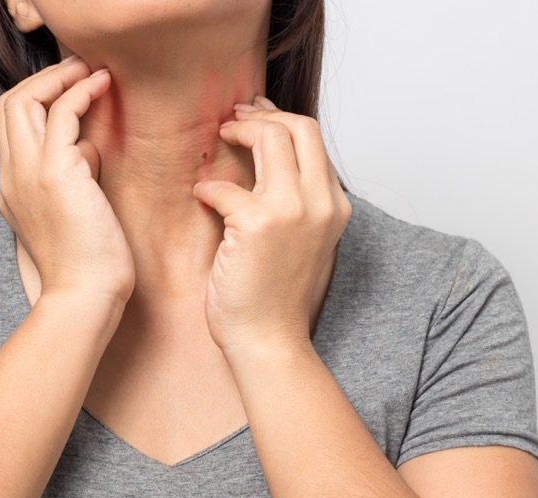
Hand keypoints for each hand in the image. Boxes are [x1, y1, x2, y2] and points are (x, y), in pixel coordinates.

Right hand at [0, 57, 134, 306]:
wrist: (85, 295)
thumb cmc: (89, 265)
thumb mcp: (76, 210)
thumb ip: (74, 176)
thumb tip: (88, 150)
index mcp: (14, 189)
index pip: (12, 128)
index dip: (38, 101)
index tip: (70, 91)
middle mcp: (13, 177)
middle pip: (9, 105)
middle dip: (43, 79)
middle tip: (78, 70)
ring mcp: (29, 173)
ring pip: (25, 99)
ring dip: (59, 77)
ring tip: (91, 71)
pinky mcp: (56, 172)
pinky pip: (62, 112)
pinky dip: (80, 91)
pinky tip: (102, 85)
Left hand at [191, 95, 351, 356]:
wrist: (270, 341)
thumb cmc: (277, 299)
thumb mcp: (304, 242)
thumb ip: (296, 204)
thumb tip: (269, 164)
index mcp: (335, 207)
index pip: (315, 140)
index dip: (282, 120)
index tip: (257, 117)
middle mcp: (321, 203)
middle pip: (299, 126)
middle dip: (262, 115)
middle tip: (234, 119)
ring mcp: (293, 211)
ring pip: (270, 137)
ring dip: (239, 130)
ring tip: (220, 138)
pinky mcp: (257, 224)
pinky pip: (225, 187)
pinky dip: (209, 189)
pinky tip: (202, 198)